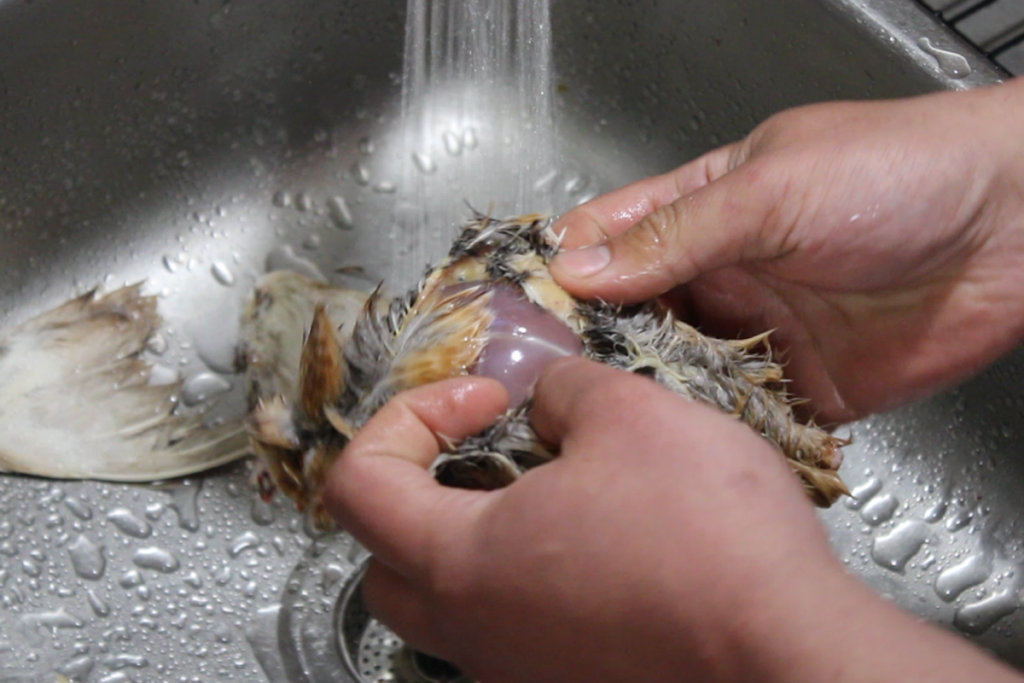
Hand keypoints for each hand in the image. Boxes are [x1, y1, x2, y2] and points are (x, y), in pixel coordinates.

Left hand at [323, 361, 1020, 682]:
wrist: (791, 651)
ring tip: (555, 489)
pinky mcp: (573, 682)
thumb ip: (563, 390)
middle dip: (421, 488)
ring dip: (479, 535)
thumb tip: (549, 401)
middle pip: (387, 559)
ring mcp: (521, 670)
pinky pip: (518, 628)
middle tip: (484, 447)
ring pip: (454, 602)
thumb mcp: (629, 414)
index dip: (409, 418)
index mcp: (464, 561)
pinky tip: (601, 545)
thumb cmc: (710, 541)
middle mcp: (478, 632)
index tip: (480, 401)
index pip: (358, 485)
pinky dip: (533, 577)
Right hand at [550, 78, 1023, 421]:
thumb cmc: (901, 171)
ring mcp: (762, 333)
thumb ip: (675, 236)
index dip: (563, 271)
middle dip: (595, 347)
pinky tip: (683, 449)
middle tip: (547, 386)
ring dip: (652, 396)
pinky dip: (714, 434)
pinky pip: (742, 416)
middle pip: (634, 316)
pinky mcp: (805, 387)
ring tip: (607, 425)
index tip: (520, 312)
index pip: (610, 239)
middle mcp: (724, 274)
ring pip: (681, 373)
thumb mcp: (771, 189)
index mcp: (704, 209)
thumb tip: (581, 268)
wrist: (1020, 224)